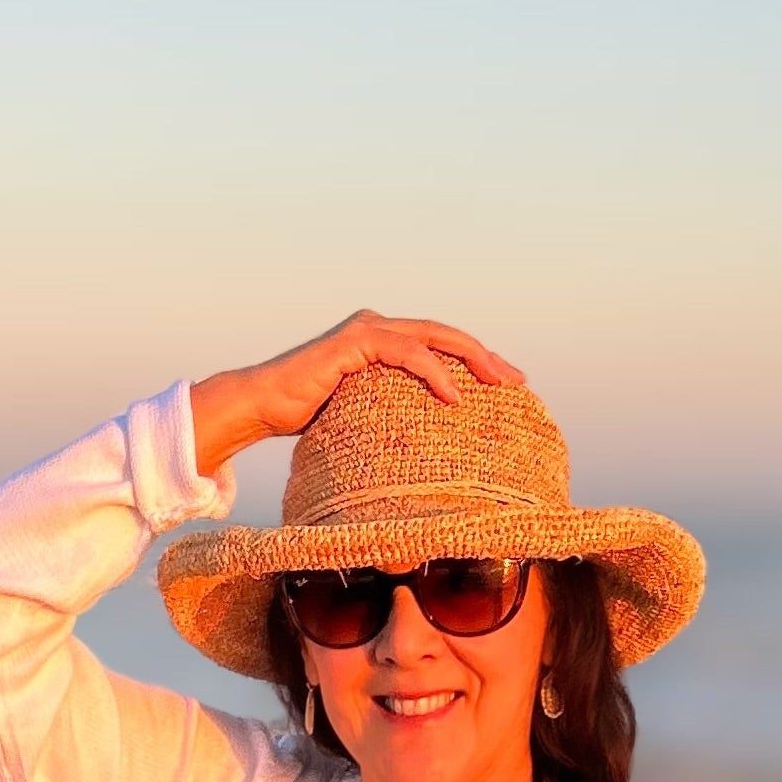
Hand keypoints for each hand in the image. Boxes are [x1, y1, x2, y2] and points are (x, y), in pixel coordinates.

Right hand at [188, 311, 525, 474]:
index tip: (506, 386)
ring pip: (433, 337)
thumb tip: (421, 452)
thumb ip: (390, 415)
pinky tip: (455, 397)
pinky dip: (434, 372)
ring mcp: (368, 330)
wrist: (262, 406)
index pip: (440, 346)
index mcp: (382, 342)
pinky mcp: (356, 340)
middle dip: (486, 356)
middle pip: (446, 335)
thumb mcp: (362, 417)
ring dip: (472, 358)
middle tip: (518, 381)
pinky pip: (407, 352)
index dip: (475, 362)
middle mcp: (378, 328)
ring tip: (498, 383)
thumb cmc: (306, 419)